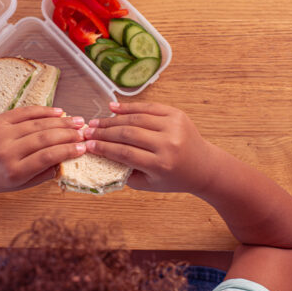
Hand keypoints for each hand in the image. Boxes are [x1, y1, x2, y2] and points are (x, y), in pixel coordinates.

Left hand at [0, 106, 86, 196]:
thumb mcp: (22, 184)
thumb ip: (44, 172)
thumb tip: (67, 157)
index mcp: (14, 170)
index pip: (47, 157)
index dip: (67, 151)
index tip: (82, 147)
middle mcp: (7, 150)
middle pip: (44, 138)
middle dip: (68, 134)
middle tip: (84, 132)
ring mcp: (1, 133)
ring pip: (37, 123)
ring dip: (60, 121)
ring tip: (77, 121)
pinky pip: (25, 112)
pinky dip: (43, 111)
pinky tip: (58, 112)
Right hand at [84, 102, 217, 192]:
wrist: (204, 166)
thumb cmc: (174, 178)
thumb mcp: (150, 184)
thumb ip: (126, 172)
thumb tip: (100, 157)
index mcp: (162, 164)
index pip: (126, 153)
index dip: (104, 148)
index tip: (87, 145)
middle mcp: (169, 144)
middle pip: (128, 134)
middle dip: (104, 132)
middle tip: (87, 132)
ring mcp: (174, 126)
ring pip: (136, 118)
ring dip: (113, 119)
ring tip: (96, 121)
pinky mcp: (177, 114)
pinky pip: (148, 107)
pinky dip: (129, 107)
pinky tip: (113, 108)